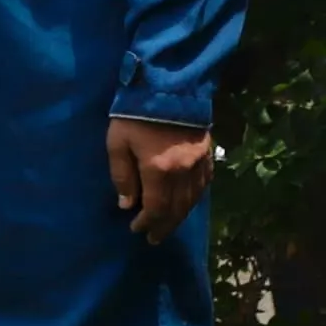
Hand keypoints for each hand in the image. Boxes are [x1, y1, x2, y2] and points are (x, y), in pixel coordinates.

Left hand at [109, 116, 212, 242]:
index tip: (136, 229)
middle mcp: (184, 171)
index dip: (147, 222)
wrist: (169, 88)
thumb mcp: (117, 143)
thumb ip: (122, 176)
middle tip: (154, 238)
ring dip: (180, 215)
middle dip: (164, 225)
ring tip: (168, 225)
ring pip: (193, 199)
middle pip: (177, 208)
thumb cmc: (134, 115)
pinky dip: (195, 197)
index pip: (156, 208)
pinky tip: (188, 203)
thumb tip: (127, 205)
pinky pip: (205, 183)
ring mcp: (199, 162)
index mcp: (159, 170)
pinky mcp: (208, 153)